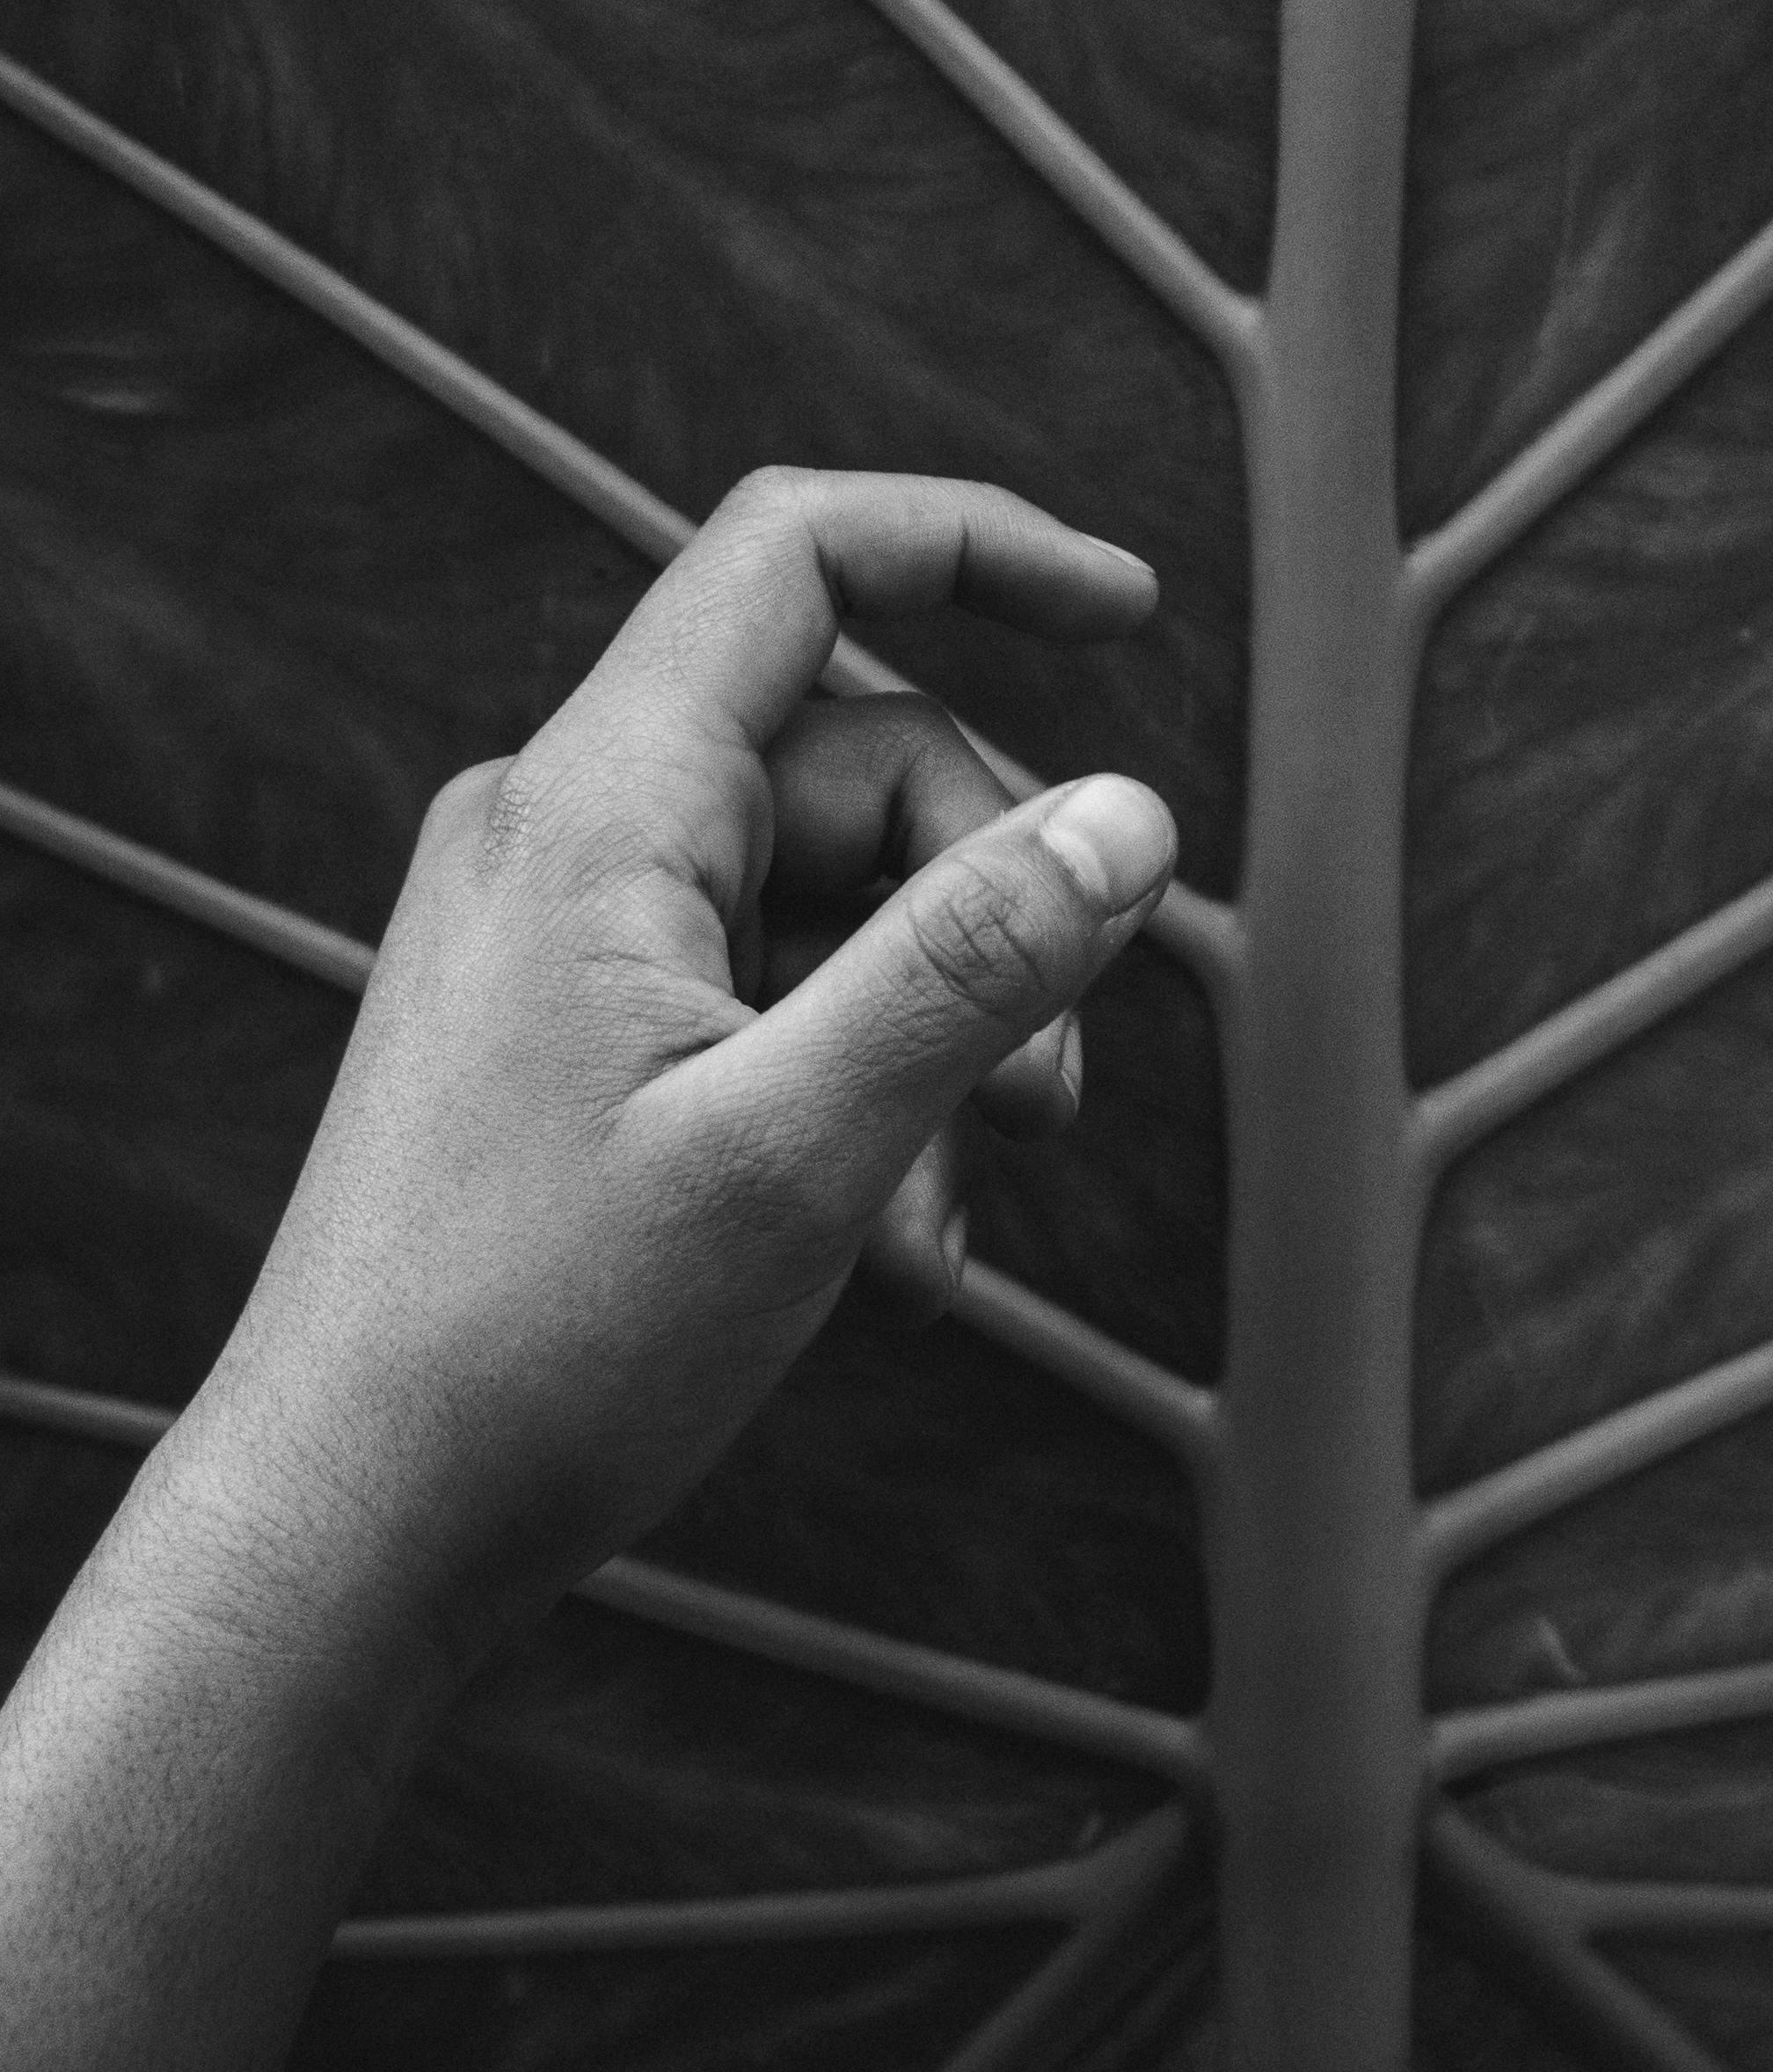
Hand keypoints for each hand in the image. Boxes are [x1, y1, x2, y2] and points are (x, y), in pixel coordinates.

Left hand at [181, 467, 1173, 1675]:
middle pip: (856, 755)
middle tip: (1049, 1090)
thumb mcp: (799, 1151)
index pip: (797, 557)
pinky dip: (853, 1080)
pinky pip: (758, 984)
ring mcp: (557, 930)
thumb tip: (1130, 819)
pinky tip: (891, 1243)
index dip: (973, 542)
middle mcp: (563, 831)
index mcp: (596, 808)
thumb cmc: (530, 1349)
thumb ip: (970, 964)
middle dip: (988, 894)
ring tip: (956, 1204)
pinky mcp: (562, 1025)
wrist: (342, 1529)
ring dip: (931, 1022)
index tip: (1127, 608)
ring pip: (824, 889)